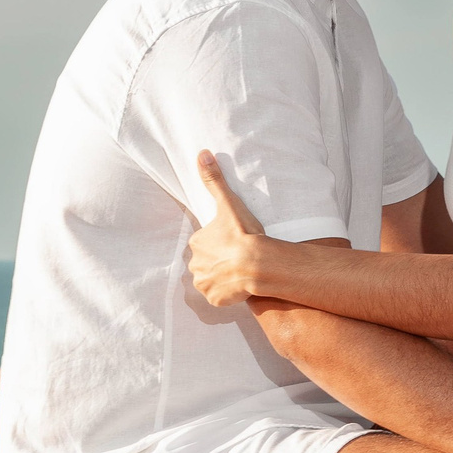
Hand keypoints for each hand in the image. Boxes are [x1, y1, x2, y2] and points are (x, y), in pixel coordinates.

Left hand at [187, 151, 267, 307]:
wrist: (258, 264)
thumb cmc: (245, 233)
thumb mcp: (228, 203)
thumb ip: (214, 180)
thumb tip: (201, 153)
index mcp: (197, 242)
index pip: (206, 242)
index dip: (222, 242)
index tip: (236, 241)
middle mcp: (195, 264)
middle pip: (207, 261)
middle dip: (220, 260)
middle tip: (239, 257)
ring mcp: (204, 283)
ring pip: (211, 279)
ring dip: (222, 277)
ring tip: (240, 272)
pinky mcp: (214, 299)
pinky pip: (218, 297)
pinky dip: (227, 294)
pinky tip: (240, 286)